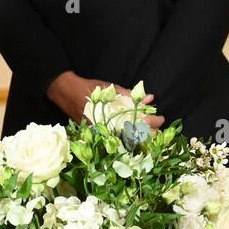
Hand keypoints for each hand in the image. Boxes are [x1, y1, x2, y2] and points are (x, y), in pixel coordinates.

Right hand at [46, 71, 164, 129]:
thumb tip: (149, 99)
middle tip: (157, 125)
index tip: (161, 118)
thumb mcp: (110, 89)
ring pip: (127, 140)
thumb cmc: (89, 89)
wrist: (66, 93)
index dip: (153, 122)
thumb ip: (130, 95)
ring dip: (140, 135)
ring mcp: (102, 133)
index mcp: (114, 117)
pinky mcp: (97, 134)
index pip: (139, 124)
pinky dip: (127, 136)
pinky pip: (116, 139)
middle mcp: (108, 129)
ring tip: (149, 131)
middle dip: (150, 131)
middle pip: (135, 136)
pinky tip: (134, 134)